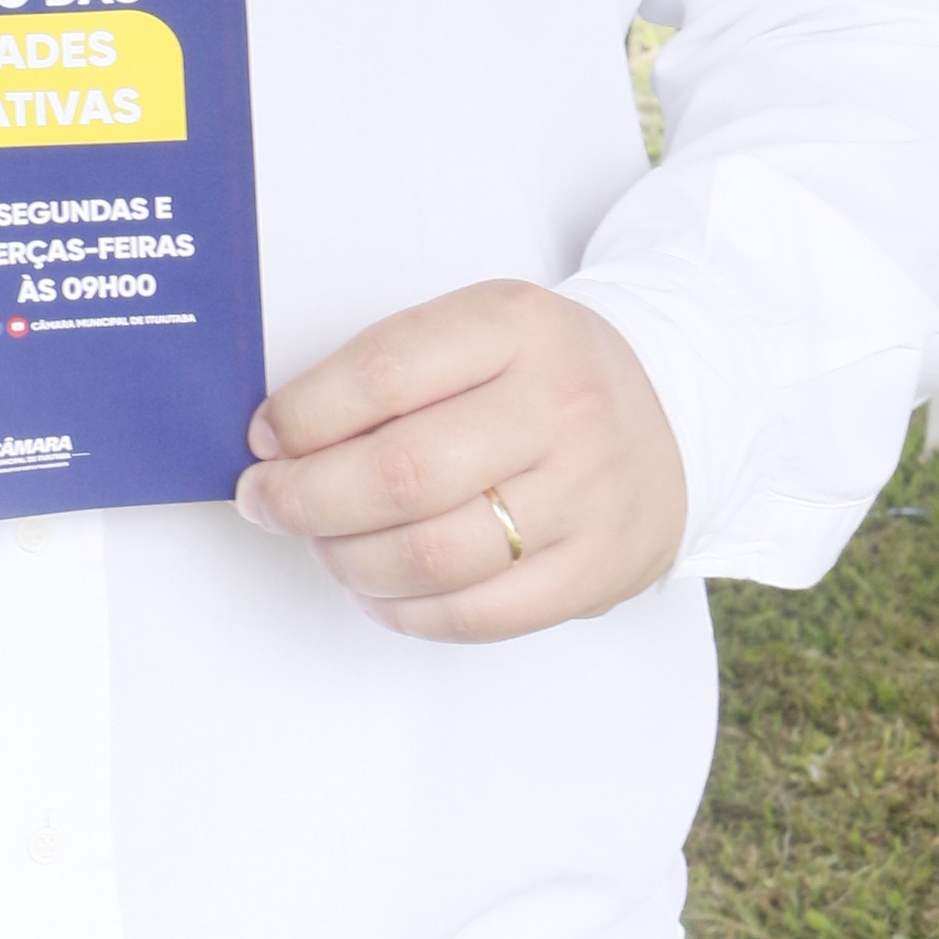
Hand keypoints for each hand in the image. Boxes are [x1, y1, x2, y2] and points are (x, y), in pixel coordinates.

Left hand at [235, 281, 686, 639]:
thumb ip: (397, 370)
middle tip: (266, 502)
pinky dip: (406, 612)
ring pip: (435, 554)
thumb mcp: (484, 328)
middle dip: (307, 498)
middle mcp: (560, 406)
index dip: (304, 414)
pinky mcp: (597, 572)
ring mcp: (586, 495)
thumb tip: (282, 439)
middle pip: (402, 473)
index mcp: (517, 324)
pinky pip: (479, 614)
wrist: (675, 416)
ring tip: (320, 545)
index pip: (384, 371)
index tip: (263, 437)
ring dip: (348, 560)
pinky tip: (375, 590)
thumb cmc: (545, 372)